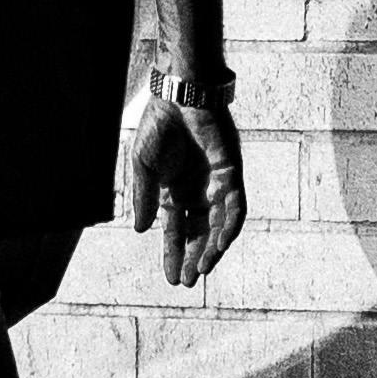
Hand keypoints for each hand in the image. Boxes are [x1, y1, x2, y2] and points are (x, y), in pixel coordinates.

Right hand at [129, 95, 248, 285]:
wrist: (179, 94)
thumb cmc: (159, 125)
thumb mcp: (143, 167)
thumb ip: (145, 198)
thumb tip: (141, 232)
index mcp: (173, 191)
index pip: (175, 231)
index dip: (173, 255)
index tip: (172, 280)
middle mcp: (196, 191)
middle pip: (199, 233)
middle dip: (194, 258)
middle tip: (189, 283)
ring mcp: (215, 183)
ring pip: (218, 225)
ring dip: (212, 249)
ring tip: (202, 270)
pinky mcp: (231, 172)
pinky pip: (235, 206)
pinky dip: (228, 226)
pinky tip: (220, 244)